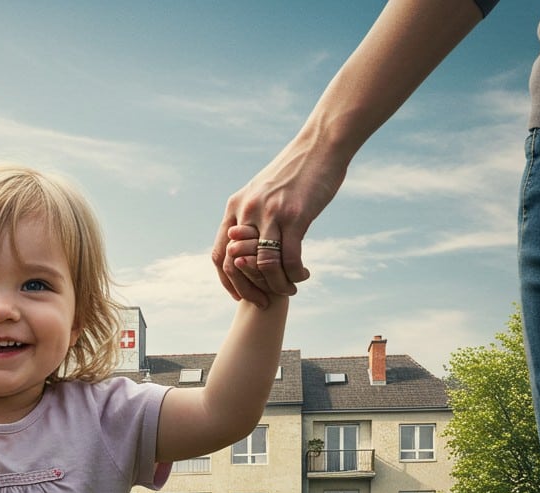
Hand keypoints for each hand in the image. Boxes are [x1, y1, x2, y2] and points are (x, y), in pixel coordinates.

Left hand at [211, 136, 345, 306]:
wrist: (320, 145)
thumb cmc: (294, 171)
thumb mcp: (263, 191)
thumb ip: (252, 214)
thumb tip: (249, 239)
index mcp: (235, 207)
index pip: (219, 253)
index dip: (227, 280)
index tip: (240, 294)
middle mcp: (247, 211)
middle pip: (236, 264)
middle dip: (249, 289)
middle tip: (264, 301)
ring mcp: (270, 213)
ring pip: (263, 265)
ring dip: (275, 285)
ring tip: (288, 289)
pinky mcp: (295, 216)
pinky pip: (289, 258)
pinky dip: (294, 274)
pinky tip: (302, 276)